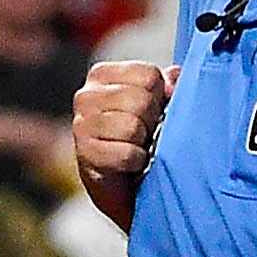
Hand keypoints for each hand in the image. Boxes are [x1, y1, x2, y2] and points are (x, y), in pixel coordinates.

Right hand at [73, 59, 174, 181]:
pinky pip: (127, 154)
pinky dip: (137, 161)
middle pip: (141, 100)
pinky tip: (132, 162)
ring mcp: (81, 124)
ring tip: (138, 145)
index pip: (148, 74)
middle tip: (146, 132)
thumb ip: (169, 83)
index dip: (161, 96)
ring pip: (133, 126)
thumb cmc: (142, 135)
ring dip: (144, 141)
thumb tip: (175, 77)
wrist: (124, 182)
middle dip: (152, 120)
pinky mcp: (86, 154)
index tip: (154, 110)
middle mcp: (87, 96)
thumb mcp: (157, 102)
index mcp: (102, 75)